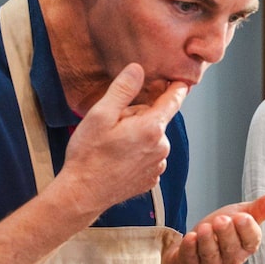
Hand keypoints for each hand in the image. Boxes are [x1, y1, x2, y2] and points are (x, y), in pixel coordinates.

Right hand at [60, 64, 187, 216]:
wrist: (83, 194)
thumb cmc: (89, 155)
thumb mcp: (100, 115)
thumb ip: (122, 90)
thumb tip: (137, 70)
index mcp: (151, 128)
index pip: (173, 101)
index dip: (176, 88)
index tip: (182, 80)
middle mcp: (161, 147)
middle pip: (156, 120)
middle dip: (139, 118)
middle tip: (114, 127)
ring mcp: (158, 165)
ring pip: (152, 139)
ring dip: (138, 137)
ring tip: (114, 146)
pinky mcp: (151, 179)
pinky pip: (149, 157)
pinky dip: (137, 154)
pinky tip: (119, 160)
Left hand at [165, 192, 264, 263]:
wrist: (196, 248)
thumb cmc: (223, 231)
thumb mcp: (243, 214)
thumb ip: (264, 208)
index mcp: (247, 245)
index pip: (251, 240)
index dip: (247, 230)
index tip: (242, 217)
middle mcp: (231, 258)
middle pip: (231, 249)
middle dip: (226, 234)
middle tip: (221, 220)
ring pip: (211, 256)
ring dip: (208, 242)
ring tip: (205, 227)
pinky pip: (191, 259)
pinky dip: (190, 248)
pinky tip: (190, 237)